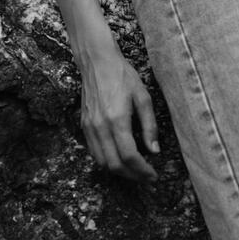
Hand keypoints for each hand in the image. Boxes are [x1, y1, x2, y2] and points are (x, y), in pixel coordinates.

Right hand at [79, 48, 158, 182]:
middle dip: (132, 176)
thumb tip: (155, 150)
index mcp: (117, 119)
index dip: (143, 171)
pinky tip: (120, 158)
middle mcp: (100, 127)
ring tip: (135, 171)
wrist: (97, 62)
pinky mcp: (84, 126)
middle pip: (115, 165)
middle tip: (146, 177)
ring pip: (102, 162)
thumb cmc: (123, 76)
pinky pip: (94, 152)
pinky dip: (107, 161)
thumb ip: (150, 126)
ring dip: (119, 171)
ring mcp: (89, 127)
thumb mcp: (143, 97)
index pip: (129, 156)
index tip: (153, 176)